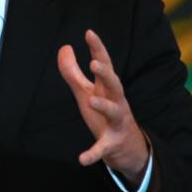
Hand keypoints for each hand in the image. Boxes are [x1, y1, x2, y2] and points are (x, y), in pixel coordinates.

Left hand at [58, 30, 148, 183]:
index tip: (89, 33)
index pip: (104, 64)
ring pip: (113, 112)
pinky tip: (82, 159)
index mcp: (107, 88)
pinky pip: (103, 148)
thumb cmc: (105, 115)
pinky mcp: (112, 143)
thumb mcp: (87, 92)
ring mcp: (116, 122)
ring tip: (91, 100)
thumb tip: (64, 47)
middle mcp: (116, 102)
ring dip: (103, 106)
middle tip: (95, 63)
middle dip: (106, 73)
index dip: (97, 48)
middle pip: (114, 84)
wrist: (127, 148)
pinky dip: (93, 154)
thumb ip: (73, 72)